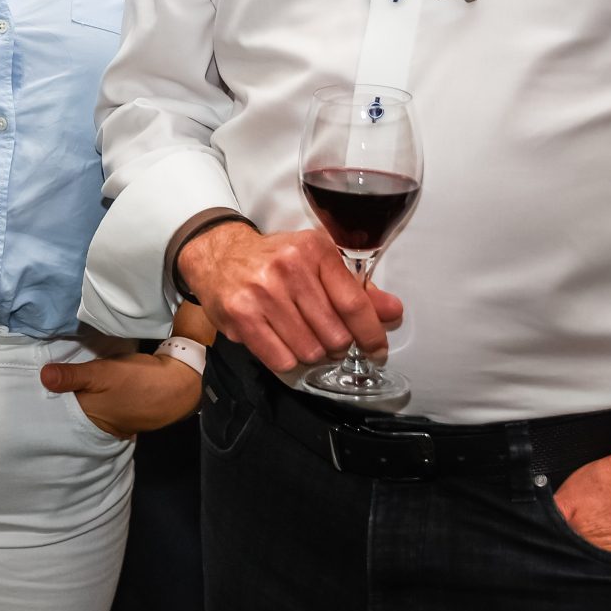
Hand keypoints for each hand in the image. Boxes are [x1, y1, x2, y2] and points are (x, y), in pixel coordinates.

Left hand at [40, 349, 202, 438]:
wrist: (181, 386)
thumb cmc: (139, 381)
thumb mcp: (102, 373)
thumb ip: (73, 376)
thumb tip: (43, 377)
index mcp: (90, 417)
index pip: (60, 409)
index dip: (50, 397)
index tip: (35, 384)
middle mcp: (101, 426)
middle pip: (75, 411)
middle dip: (64, 398)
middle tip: (47, 377)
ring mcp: (117, 422)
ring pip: (91, 408)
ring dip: (82, 396)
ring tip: (67, 380)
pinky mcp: (129, 414)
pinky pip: (105, 406)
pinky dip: (99, 397)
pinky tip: (96, 388)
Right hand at [177, 222, 401, 376]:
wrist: (218, 255)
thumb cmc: (273, 261)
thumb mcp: (316, 263)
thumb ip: (355, 289)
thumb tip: (392, 311)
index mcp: (314, 250)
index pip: (353, 303)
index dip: (371, 333)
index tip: (376, 349)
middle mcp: (288, 268)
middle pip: (334, 334)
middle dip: (337, 345)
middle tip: (329, 339)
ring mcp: (263, 292)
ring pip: (310, 350)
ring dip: (312, 353)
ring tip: (303, 339)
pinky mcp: (241, 315)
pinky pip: (281, 359)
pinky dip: (289, 360)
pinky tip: (284, 345)